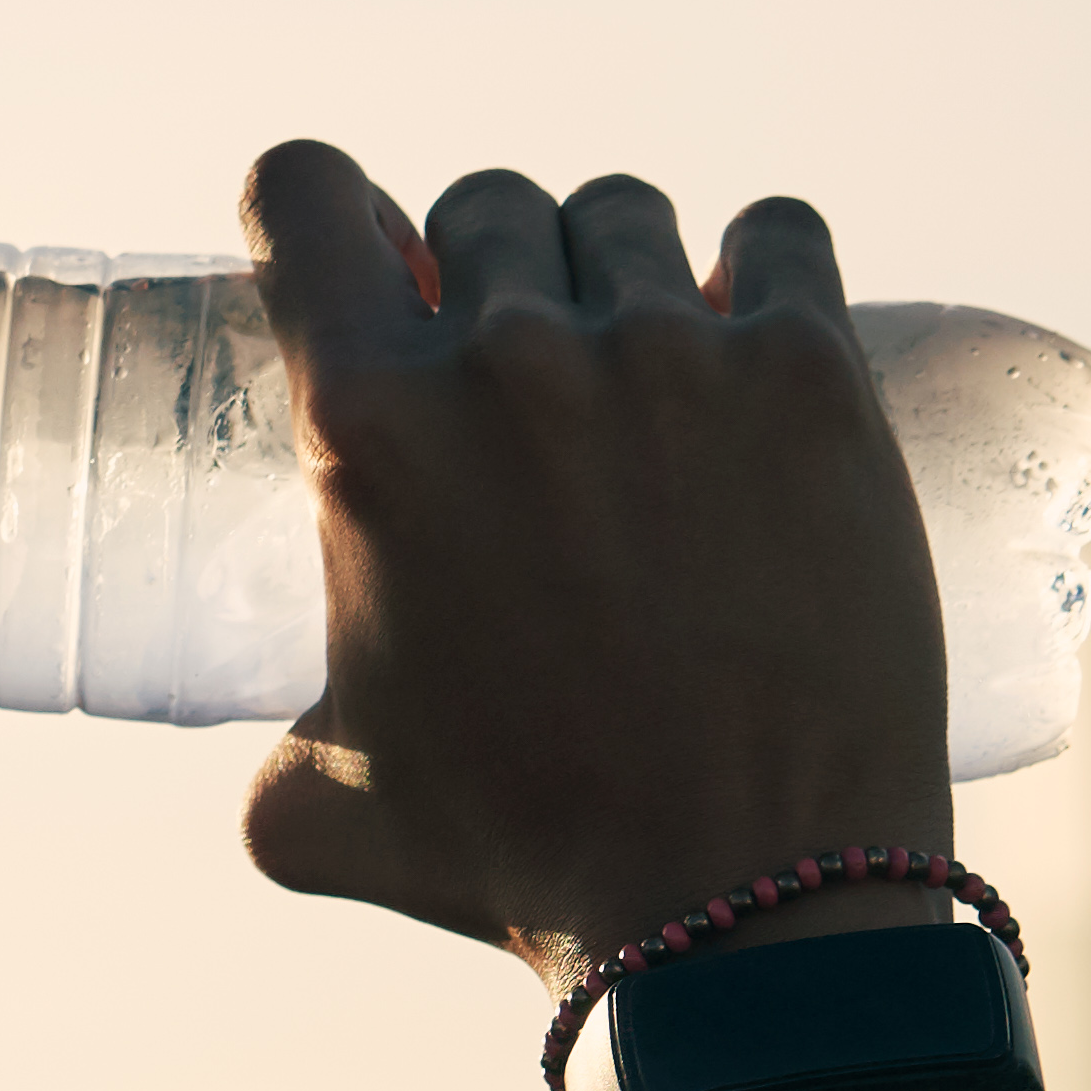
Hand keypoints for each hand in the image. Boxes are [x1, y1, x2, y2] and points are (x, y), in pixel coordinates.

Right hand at [232, 146, 948, 985]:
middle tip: (518, 382)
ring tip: (646, 376)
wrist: (743, 900)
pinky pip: (779, 233)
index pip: (303, 190)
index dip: (320, 212)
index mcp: (368, 428)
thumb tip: (285, 740)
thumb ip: (279, 735)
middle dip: (483, 278)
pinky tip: (758, 341)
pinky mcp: (812, 377)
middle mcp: (509, 358)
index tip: (362, 261)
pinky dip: (761, 269)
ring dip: (616, 275)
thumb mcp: (320, 806)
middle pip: (482, 206)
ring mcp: (672, 353)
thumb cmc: (522, 862)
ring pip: (621, 216)